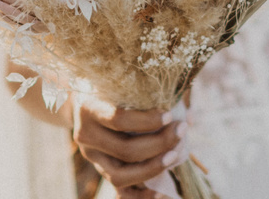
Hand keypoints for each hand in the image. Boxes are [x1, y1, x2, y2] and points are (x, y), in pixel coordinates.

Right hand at [71, 95, 187, 195]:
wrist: (81, 98)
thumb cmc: (109, 84)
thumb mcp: (119, 80)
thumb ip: (146, 92)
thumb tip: (187, 115)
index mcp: (89, 107)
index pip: (119, 119)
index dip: (147, 121)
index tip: (170, 115)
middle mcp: (86, 134)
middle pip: (124, 149)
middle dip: (159, 143)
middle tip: (181, 131)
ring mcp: (91, 156)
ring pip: (120, 175)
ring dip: (152, 167)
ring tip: (174, 155)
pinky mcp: (99, 169)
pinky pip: (119, 190)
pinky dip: (141, 196)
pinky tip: (161, 192)